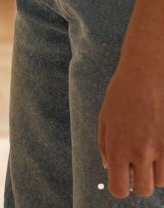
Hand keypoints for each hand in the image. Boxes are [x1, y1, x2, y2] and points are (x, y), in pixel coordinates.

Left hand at [99, 48, 163, 197]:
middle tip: (139, 167)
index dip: (120, 187)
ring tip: (152, 153)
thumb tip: (110, 167)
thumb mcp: (105, 117)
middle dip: (140, 182)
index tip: (123, 179)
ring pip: (162, 181)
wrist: (148, 72)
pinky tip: (161, 146)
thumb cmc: (123, 92)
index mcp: (118, 148)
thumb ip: (105, 145)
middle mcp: (140, 152)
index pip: (119, 189)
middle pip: (144, 190)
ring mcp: (163, 148)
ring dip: (157, 172)